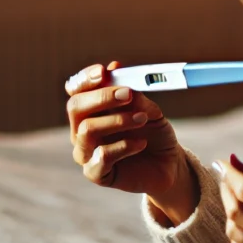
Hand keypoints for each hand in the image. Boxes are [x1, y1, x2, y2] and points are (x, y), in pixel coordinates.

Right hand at [64, 62, 193, 217]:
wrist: (167, 163)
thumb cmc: (153, 131)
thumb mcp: (149, 109)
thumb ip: (133, 94)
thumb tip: (116, 69)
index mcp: (91, 109)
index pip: (76, 89)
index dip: (85, 78)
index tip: (103, 71)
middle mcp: (82, 129)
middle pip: (75, 107)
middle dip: (102, 97)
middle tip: (128, 94)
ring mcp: (86, 152)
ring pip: (87, 130)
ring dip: (117, 120)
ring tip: (143, 119)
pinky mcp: (96, 173)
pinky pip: (101, 157)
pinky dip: (124, 146)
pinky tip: (141, 143)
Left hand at [216, 154, 242, 242]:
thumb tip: (232, 160)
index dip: (230, 175)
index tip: (222, 163)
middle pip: (236, 211)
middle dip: (226, 190)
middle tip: (227, 178)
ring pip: (233, 231)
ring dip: (229, 210)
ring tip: (236, 198)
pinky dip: (235, 232)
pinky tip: (242, 221)